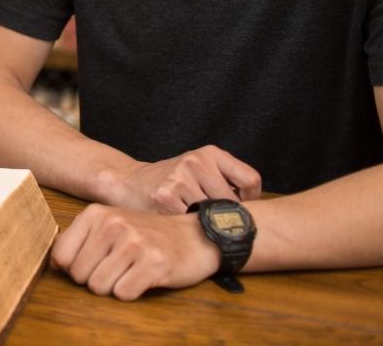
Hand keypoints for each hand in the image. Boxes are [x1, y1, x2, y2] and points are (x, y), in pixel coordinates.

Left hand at [52, 204, 220, 299]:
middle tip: (117, 268)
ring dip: (114, 287)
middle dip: (95, 279)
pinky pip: (124, 294)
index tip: (92, 264)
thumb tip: (54, 265)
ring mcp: (134, 242)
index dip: (73, 268)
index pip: (61, 256)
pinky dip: (132, 291)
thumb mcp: (109, 226)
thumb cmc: (146, 235)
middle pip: (79, 275)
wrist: (195, 235)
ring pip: (99, 287)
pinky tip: (145, 277)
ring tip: (131, 271)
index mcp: (95, 214)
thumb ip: (80, 241)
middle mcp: (112, 224)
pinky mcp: (154, 262)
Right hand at [110, 145, 261, 212]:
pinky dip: (188, 230)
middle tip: (211, 222)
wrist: (127, 182)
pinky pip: (191, 223)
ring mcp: (179, 178)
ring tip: (192, 222)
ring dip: (205, 225)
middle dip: (224, 217)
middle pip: (232, 203)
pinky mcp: (165, 197)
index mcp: (209, 153)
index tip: (235, 208)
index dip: (249, 201)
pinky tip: (178, 224)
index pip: (251, 181)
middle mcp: (196, 161)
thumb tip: (255, 214)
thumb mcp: (198, 169)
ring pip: (213, 215)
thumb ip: (225, 183)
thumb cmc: (170, 182)